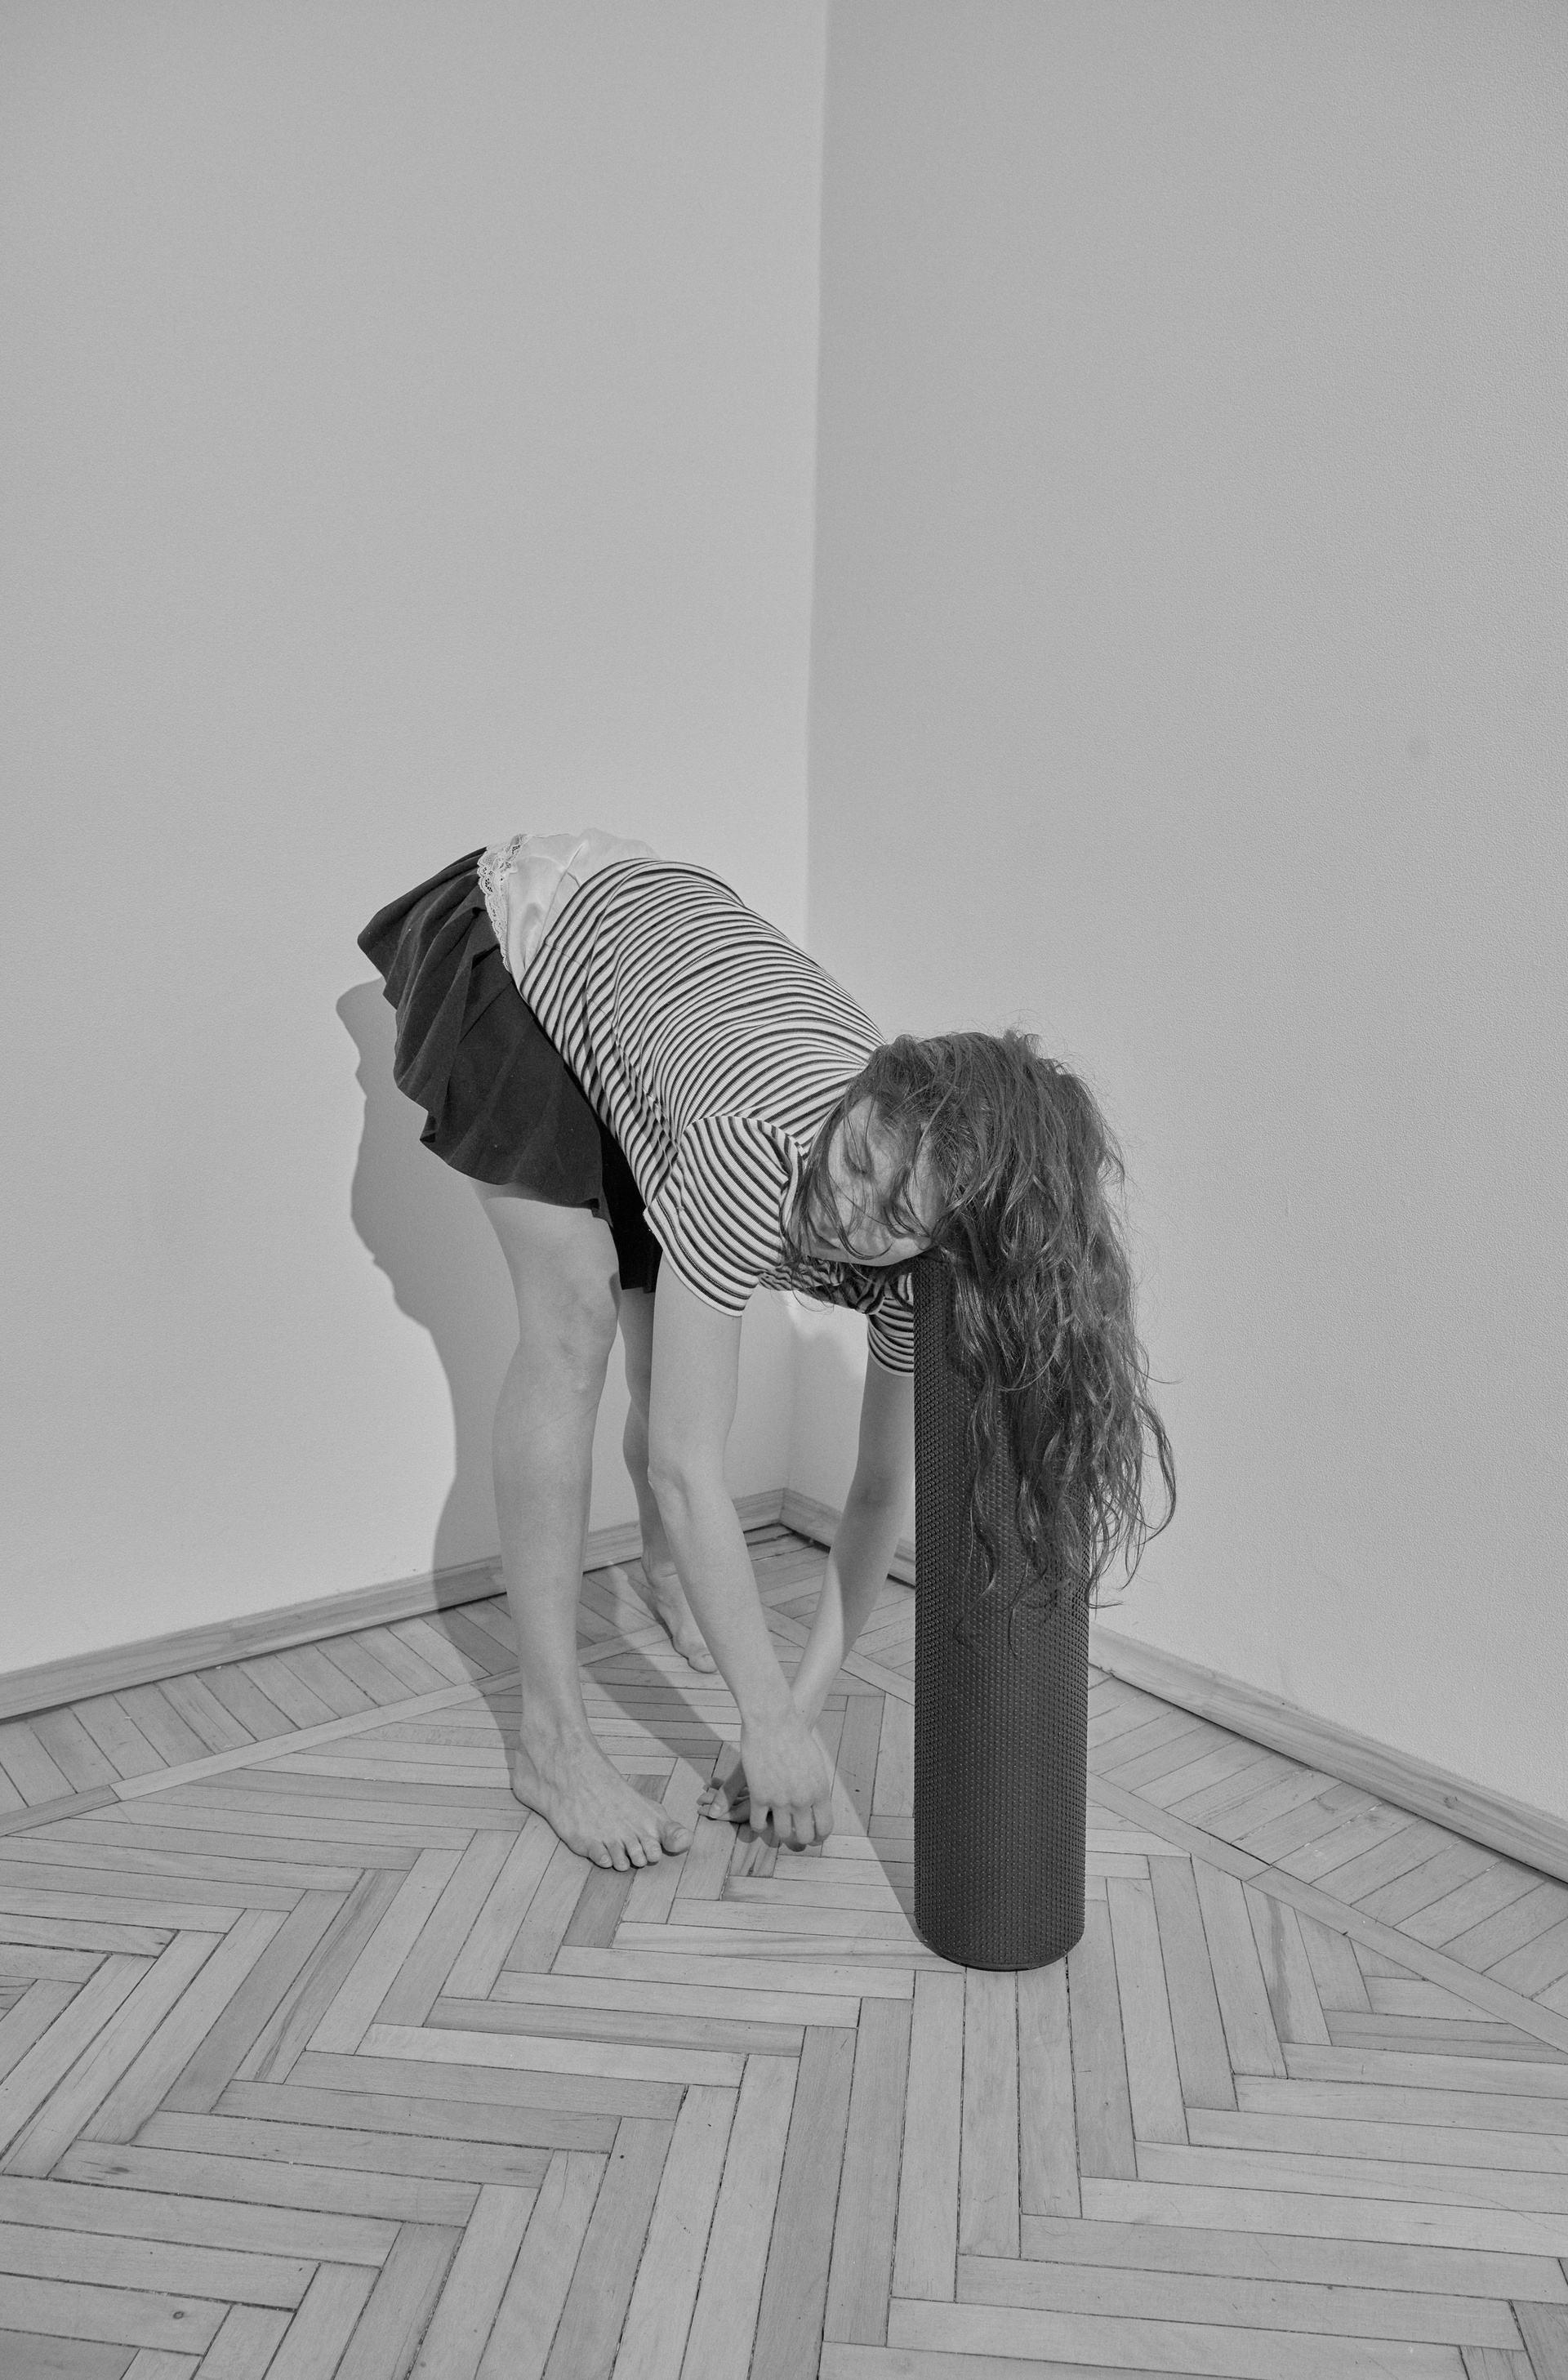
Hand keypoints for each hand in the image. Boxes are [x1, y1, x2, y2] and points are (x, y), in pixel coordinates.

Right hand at [699, 1713, 834, 1846]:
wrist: (774, 1722)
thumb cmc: (796, 1737)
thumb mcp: (815, 1764)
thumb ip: (815, 1788)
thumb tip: (814, 1804)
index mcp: (820, 1792)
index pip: (825, 1828)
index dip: (819, 1837)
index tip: (814, 1837)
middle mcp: (802, 1800)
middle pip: (805, 1836)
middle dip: (801, 1841)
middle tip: (796, 1839)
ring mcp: (781, 1800)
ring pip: (782, 1834)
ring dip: (781, 1835)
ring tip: (779, 1830)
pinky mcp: (760, 1796)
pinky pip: (759, 1824)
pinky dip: (760, 1826)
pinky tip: (761, 1821)